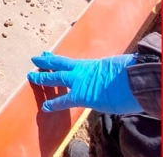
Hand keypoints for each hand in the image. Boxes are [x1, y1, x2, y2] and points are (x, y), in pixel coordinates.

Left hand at [28, 52, 142, 114]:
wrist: (131, 80)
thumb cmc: (131, 75)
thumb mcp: (121, 70)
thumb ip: (114, 73)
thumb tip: (120, 76)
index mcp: (95, 64)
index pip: (75, 61)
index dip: (64, 59)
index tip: (54, 54)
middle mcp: (85, 69)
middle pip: (62, 63)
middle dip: (49, 61)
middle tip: (38, 57)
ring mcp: (81, 81)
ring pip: (57, 77)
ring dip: (43, 77)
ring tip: (31, 76)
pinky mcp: (80, 95)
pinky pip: (63, 100)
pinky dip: (54, 104)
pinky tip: (44, 107)